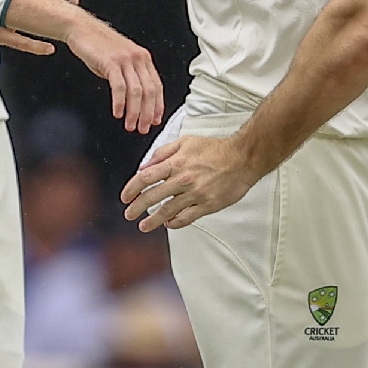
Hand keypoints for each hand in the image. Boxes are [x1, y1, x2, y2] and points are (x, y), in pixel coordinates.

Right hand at [63, 17, 163, 133]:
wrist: (82, 28)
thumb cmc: (99, 45)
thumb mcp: (121, 60)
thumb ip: (130, 76)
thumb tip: (136, 100)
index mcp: (143, 58)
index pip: (157, 86)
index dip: (158, 106)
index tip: (155, 120)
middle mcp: (138, 58)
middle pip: (149, 91)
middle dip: (147, 114)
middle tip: (143, 128)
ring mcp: (125, 59)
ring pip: (136, 91)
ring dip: (134, 112)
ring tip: (130, 125)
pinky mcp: (111, 61)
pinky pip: (119, 86)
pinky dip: (119, 102)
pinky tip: (117, 112)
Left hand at [120, 136, 259, 231]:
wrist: (242, 158)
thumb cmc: (215, 149)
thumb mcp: (185, 142)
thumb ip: (162, 153)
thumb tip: (144, 166)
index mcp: (176, 163)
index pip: (146, 177)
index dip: (131, 189)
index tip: (125, 196)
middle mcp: (183, 179)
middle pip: (152, 197)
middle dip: (137, 208)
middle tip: (129, 214)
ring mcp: (195, 194)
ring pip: (167, 211)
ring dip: (152, 220)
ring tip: (144, 225)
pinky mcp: (207, 205)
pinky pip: (186, 218)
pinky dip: (174, 223)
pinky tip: (168, 223)